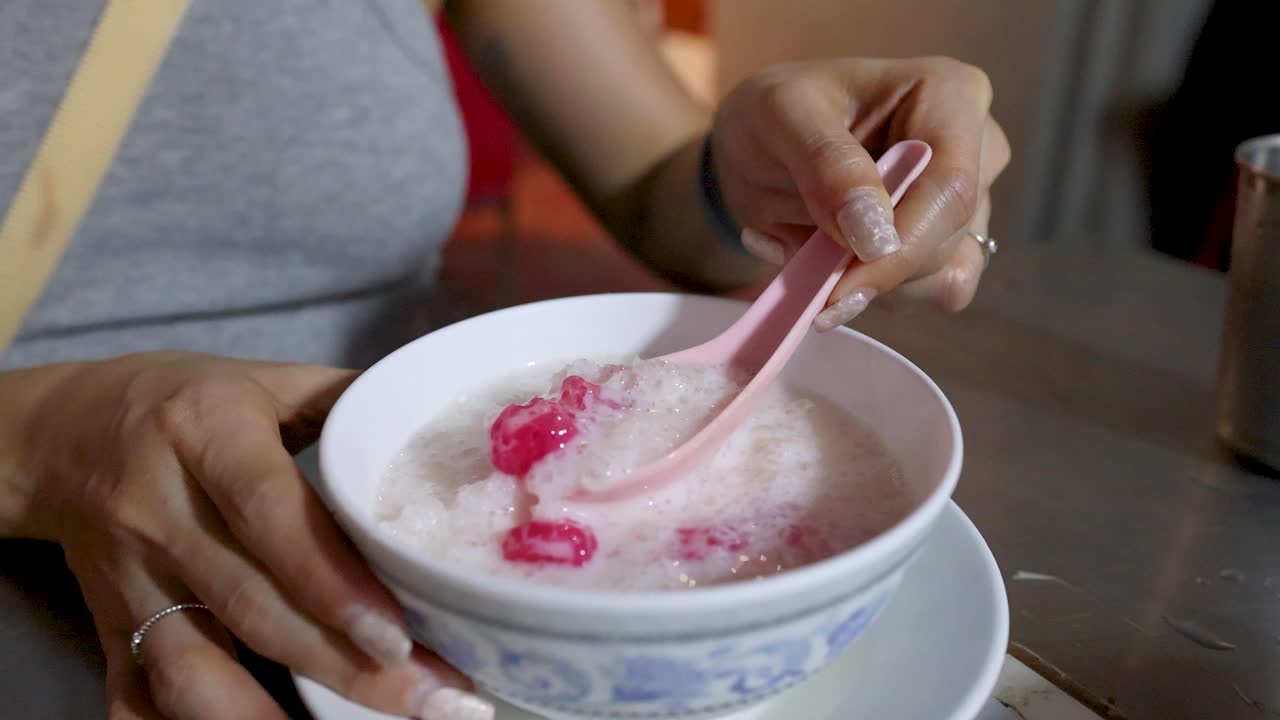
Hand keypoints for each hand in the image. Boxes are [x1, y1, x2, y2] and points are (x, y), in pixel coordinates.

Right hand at [20, 353, 490, 719]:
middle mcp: (159, 509)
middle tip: (432, 696)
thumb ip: (347, 403)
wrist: (62, 435)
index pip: (270, 514)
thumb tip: (440, 428)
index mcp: (205, 431)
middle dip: (346, 663)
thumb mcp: (263, 380)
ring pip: (194, 668)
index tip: (398, 633)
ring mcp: (129, 579)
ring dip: (275, 717)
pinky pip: (136, 700)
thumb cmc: (184, 401)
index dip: (332, 581)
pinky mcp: (107, 627)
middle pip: (252, 606)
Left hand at [710, 57, 1010, 327]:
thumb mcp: (780, 116)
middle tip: (802, 269)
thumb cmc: (777, 112)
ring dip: (869, 282)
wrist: (764, 145)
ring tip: (808, 246)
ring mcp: (972, 201)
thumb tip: (876, 234)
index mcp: (950, 93)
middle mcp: (978, 147)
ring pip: (942, 277)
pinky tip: (831, 261)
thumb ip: (827, 164)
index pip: (951, 188)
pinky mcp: (954, 245)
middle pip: (948, 238)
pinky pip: (929, 294)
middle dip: (874, 270)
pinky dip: (872, 291)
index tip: (838, 287)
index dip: (902, 246)